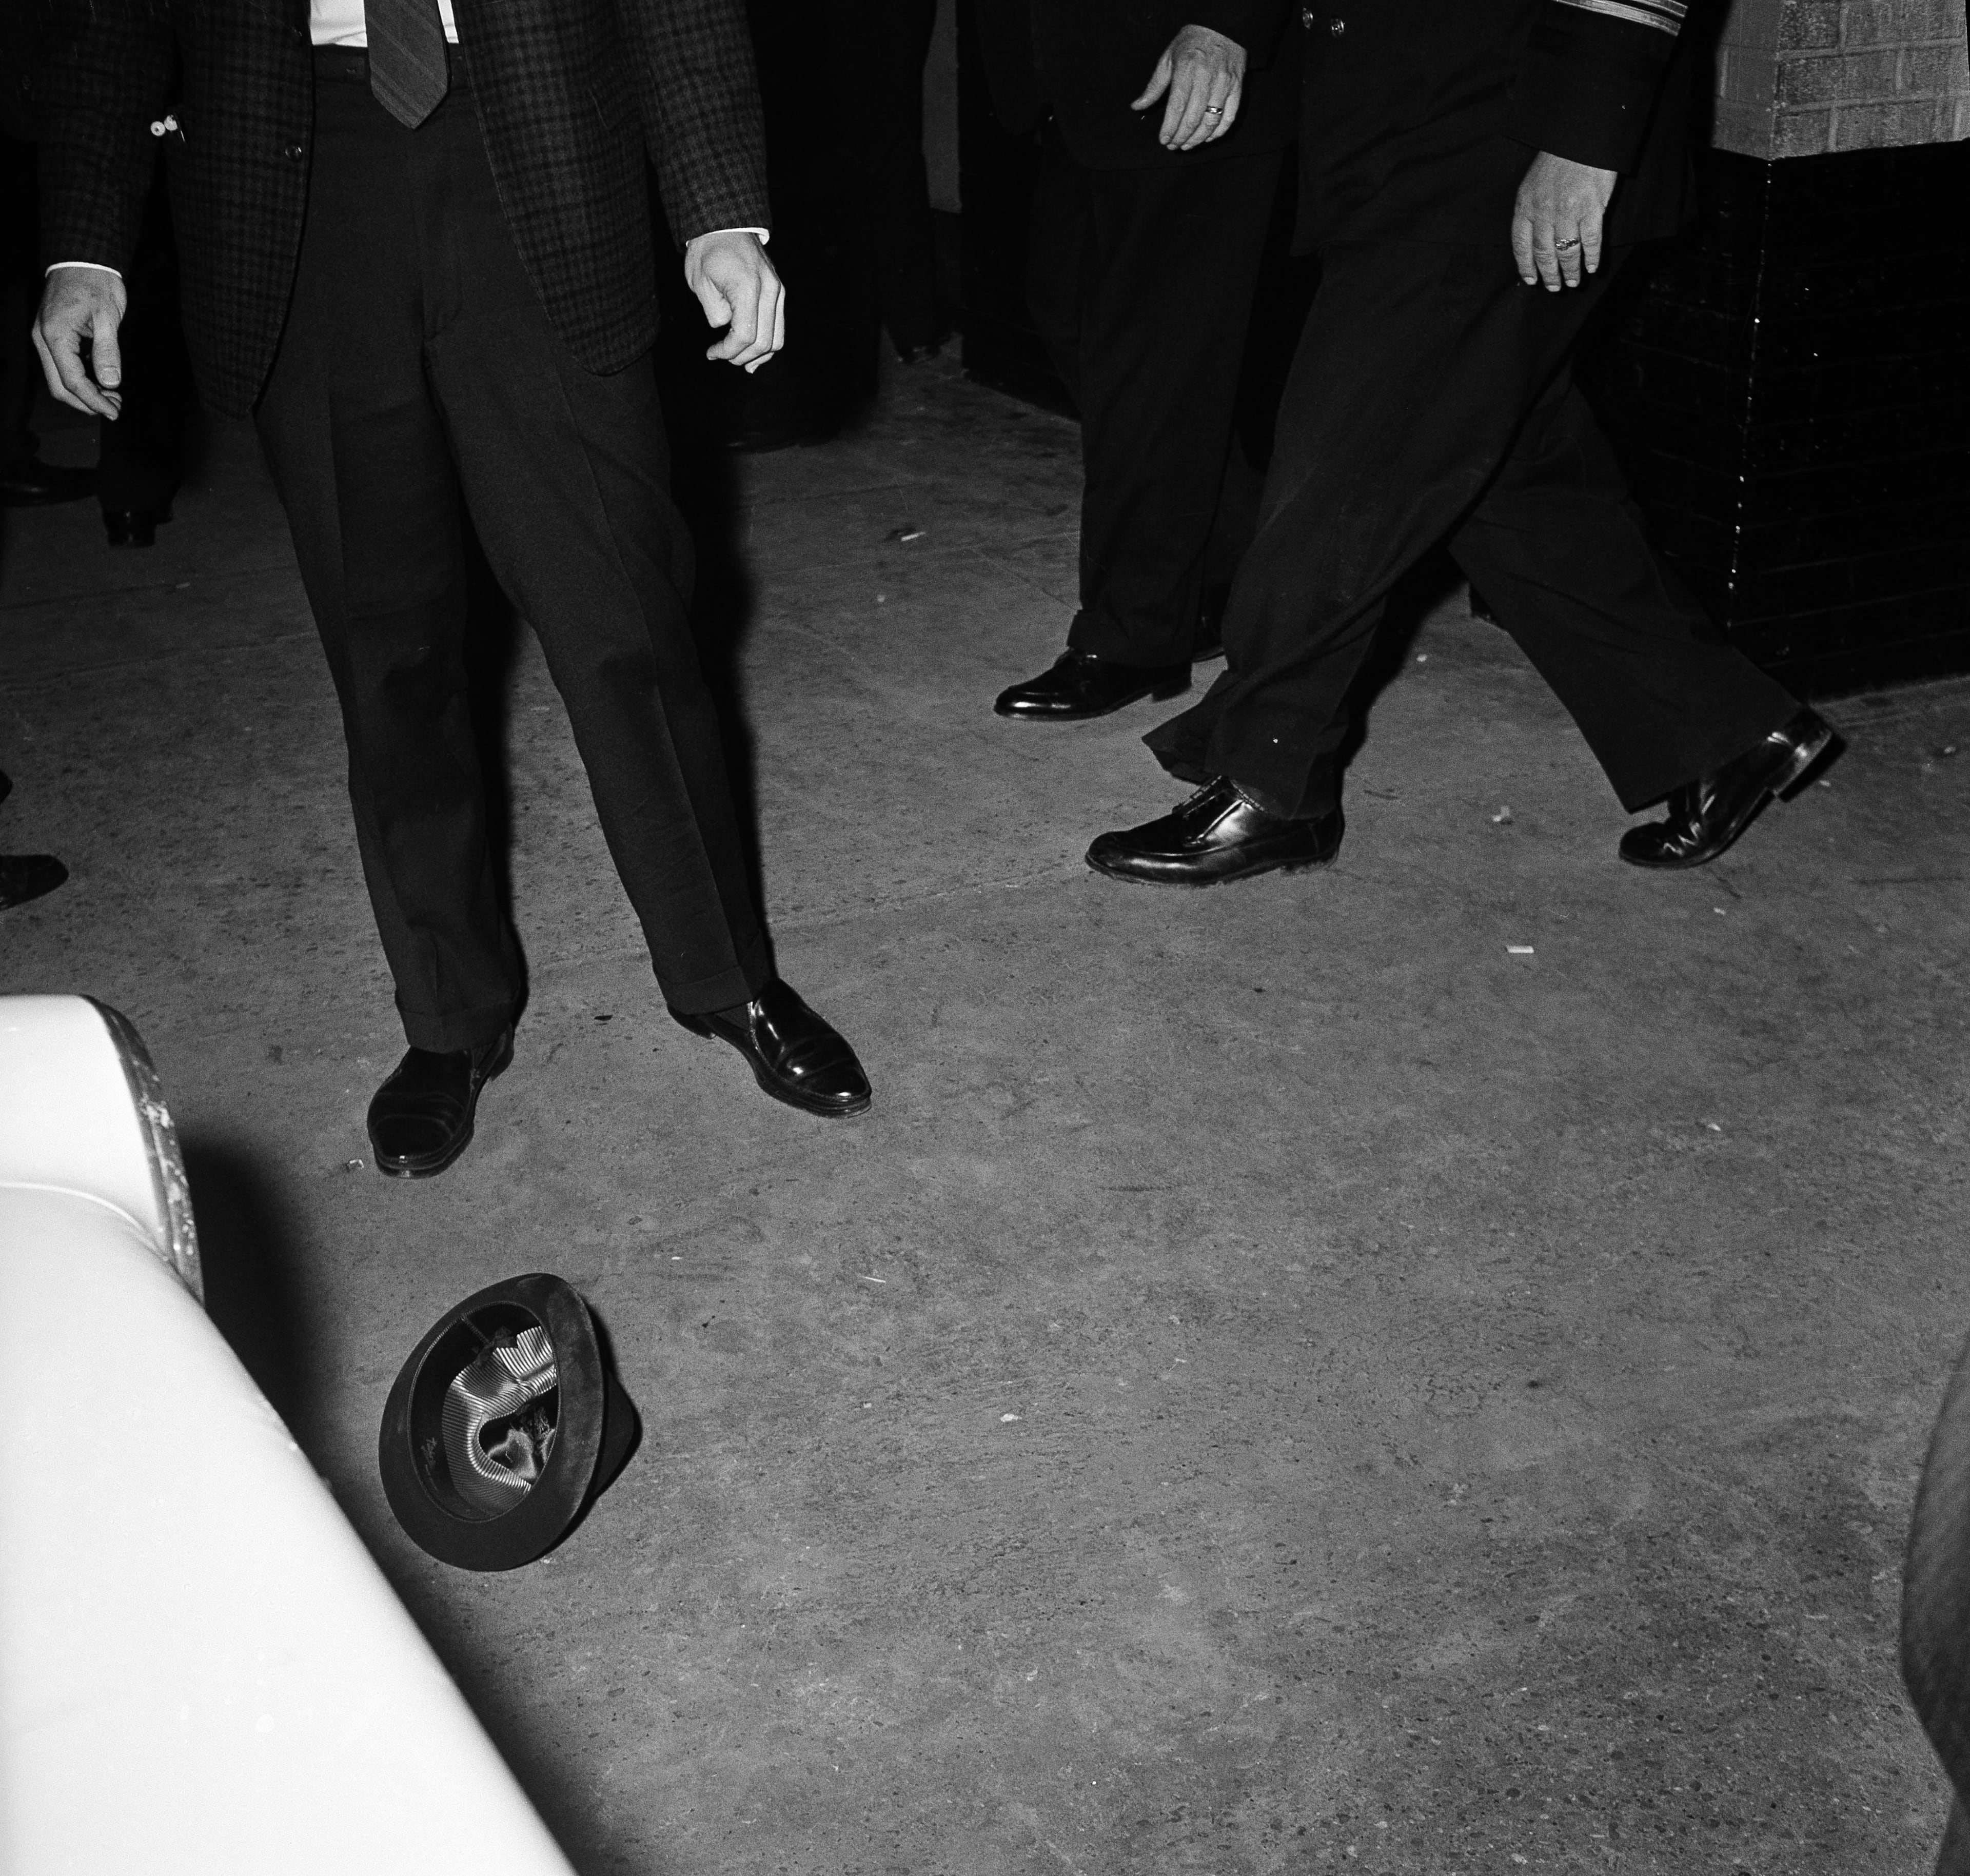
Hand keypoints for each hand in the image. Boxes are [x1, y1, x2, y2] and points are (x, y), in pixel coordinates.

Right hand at [34, 265, 127, 417]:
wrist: (82, 258)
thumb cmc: (96, 283)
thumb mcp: (108, 318)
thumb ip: (107, 351)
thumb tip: (111, 383)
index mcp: (55, 335)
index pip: (73, 381)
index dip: (94, 401)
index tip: (115, 412)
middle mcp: (43, 339)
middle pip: (60, 386)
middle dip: (87, 403)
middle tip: (116, 408)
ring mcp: (44, 337)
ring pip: (58, 378)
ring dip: (84, 393)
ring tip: (113, 398)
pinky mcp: (51, 334)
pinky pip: (61, 365)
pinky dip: (80, 379)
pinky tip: (102, 381)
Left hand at [684, 230, 784, 372]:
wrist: (725, 223)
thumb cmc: (708, 251)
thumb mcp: (700, 284)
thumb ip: (715, 313)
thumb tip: (729, 329)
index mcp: (748, 287)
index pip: (745, 335)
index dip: (728, 351)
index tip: (711, 353)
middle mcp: (770, 290)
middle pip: (764, 342)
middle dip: (741, 356)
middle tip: (722, 356)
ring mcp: (778, 291)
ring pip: (776, 339)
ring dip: (757, 355)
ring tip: (738, 357)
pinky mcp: (779, 292)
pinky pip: (778, 327)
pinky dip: (766, 342)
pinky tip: (751, 349)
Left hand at [1131, 24, 1245, 152]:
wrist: (1223, 26)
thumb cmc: (1192, 42)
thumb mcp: (1168, 58)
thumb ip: (1154, 86)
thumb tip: (1137, 106)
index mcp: (1187, 70)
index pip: (1177, 107)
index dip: (1170, 128)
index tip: (1164, 140)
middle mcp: (1206, 78)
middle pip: (1193, 118)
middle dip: (1181, 137)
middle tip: (1173, 146)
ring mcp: (1224, 84)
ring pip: (1211, 122)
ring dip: (1197, 139)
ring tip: (1187, 145)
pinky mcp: (1237, 87)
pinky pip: (1229, 117)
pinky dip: (1218, 132)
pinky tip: (1207, 138)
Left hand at [1511, 152, 1617, 290]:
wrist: (1582, 134)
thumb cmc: (1558, 158)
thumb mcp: (1533, 183)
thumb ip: (1531, 209)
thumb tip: (1533, 238)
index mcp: (1526, 205)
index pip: (1521, 245)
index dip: (1525, 266)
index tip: (1531, 280)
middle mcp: (1544, 212)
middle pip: (1543, 253)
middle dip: (1548, 274)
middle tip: (1554, 287)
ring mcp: (1568, 211)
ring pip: (1566, 252)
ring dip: (1570, 271)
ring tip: (1573, 283)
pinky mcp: (1592, 208)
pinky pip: (1590, 241)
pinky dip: (1591, 257)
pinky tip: (1592, 267)